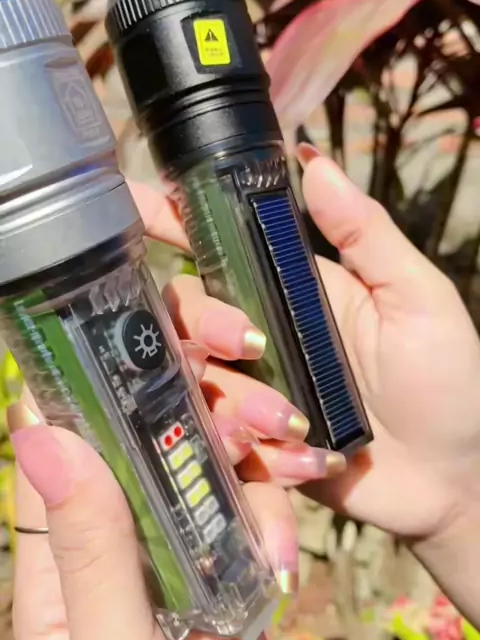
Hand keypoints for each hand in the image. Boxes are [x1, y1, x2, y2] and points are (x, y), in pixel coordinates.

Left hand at [9, 396, 290, 639]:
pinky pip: (252, 515)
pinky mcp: (232, 575)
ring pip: (210, 468)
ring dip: (255, 460)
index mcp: (63, 558)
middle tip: (258, 415)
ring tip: (294, 460)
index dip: (95, 384)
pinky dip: (276, 516)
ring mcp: (179, 555)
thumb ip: (92, 554)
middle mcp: (119, 542)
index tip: (152, 342)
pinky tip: (285, 555)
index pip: (62, 447)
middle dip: (206, 413)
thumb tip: (48, 437)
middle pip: (150, 442)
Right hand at [132, 153, 479, 542]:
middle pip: (186, 310)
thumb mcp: (415, 297)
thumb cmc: (445, 381)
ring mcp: (251, 391)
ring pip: (193, 376)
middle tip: (249, 343)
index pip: (217, 244)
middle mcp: (258, 334)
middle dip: (205, 321)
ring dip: (235, 399)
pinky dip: (251, 449)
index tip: (131, 203)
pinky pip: (215, 439)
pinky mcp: (250, 445)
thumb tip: (312, 159)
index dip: (169, 220)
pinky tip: (303, 456)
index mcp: (288, 288)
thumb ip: (366, 231)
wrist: (449, 480)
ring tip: (293, 422)